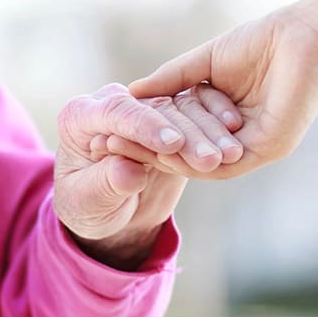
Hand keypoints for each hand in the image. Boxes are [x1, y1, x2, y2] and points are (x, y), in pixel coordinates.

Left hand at [53, 83, 240, 268]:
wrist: (102, 211)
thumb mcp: (88, 200)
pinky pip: (197, 119)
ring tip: (231, 156)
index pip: (117, 112)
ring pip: (181, 111)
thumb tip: (129, 172)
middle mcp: (114, 105)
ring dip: (208, 133)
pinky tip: (235, 145)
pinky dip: (216, 130)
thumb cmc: (86, 206)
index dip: (145, 127)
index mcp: (82, 115)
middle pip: (155, 109)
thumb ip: (106, 183)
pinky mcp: (170, 123)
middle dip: (185, 133)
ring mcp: (145, 111)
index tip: (171, 144)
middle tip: (211, 158)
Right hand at [129, 6, 317, 178]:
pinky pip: (224, 163)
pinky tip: (166, 150)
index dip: (145, 136)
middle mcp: (233, 139)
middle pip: (185, 152)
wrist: (300, 34)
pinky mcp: (266, 148)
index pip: (177, 136)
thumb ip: (169, 81)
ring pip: (201, 162)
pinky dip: (193, 159)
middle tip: (112, 148)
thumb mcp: (201, 64)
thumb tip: (130, 93)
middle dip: (148, 151)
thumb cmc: (257, 42)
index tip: (111, 133)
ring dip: (166, 157)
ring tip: (132, 150)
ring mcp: (251, 147)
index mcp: (220, 122)